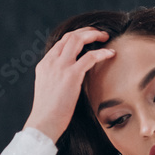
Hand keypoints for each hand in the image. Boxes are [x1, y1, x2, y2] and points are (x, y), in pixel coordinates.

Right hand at [23, 26, 115, 142]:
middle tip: (100, 33)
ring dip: (93, 35)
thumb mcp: (49, 90)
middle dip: (86, 31)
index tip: (88, 38)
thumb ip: (57, 79)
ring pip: (77, 40)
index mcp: (45, 65)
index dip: (76, 37)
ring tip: (106, 37)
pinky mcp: (71, 75)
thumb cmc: (49, 113)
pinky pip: (89, 57)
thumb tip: (69, 80)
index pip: (60, 43)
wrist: (44, 122)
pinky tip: (111, 53)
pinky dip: (102, 53)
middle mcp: (51, 62)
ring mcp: (60, 67)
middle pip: (69, 36)